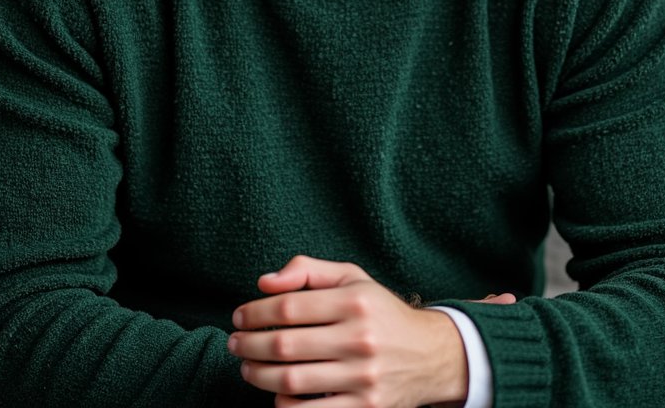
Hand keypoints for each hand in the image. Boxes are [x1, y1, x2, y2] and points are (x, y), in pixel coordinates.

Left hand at [228, 255, 468, 407]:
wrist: (430, 356)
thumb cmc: (380, 312)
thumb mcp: (353, 278)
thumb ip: (308, 270)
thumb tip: (264, 282)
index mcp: (355, 301)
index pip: (289, 307)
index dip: (255, 312)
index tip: (238, 316)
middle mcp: (360, 338)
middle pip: (284, 345)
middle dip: (248, 345)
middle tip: (234, 344)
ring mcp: (363, 378)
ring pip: (291, 381)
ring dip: (257, 375)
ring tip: (246, 367)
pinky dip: (284, 405)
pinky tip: (276, 392)